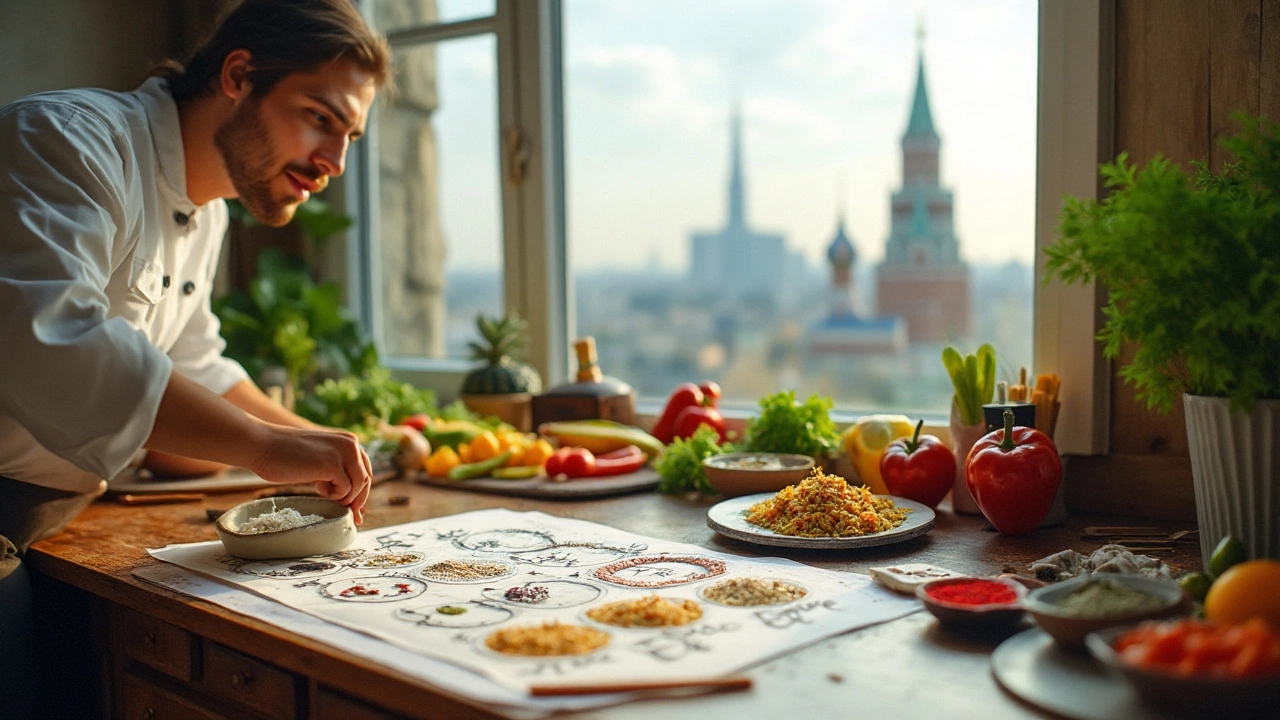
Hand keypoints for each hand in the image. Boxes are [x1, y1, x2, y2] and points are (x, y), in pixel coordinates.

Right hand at [248, 425, 372, 523]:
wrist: (262, 445)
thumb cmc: (286, 456)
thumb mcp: (319, 460)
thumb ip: (336, 471)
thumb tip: (353, 500)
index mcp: (349, 441)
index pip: (366, 470)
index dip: (361, 491)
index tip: (353, 508)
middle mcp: (351, 444)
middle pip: (366, 479)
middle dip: (357, 499)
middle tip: (345, 511)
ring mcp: (343, 453)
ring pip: (359, 486)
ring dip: (344, 497)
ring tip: (324, 492)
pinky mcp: (332, 465)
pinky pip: (346, 490)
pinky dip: (335, 495)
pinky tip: (318, 487)